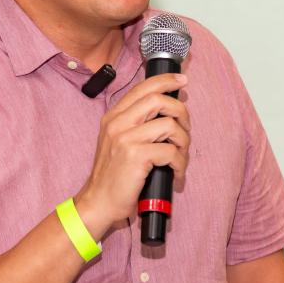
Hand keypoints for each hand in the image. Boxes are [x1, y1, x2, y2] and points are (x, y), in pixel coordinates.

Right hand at [74, 73, 190, 237]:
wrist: (98, 201)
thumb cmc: (113, 175)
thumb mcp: (117, 141)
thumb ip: (135, 123)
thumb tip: (165, 109)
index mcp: (114, 116)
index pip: (143, 88)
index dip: (166, 81)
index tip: (182, 81)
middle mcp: (118, 123)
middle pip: (159, 99)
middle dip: (181, 112)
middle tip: (185, 129)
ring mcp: (126, 139)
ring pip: (170, 125)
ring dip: (184, 141)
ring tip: (180, 156)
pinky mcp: (136, 156)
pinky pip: (171, 151)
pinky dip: (180, 163)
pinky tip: (176, 173)